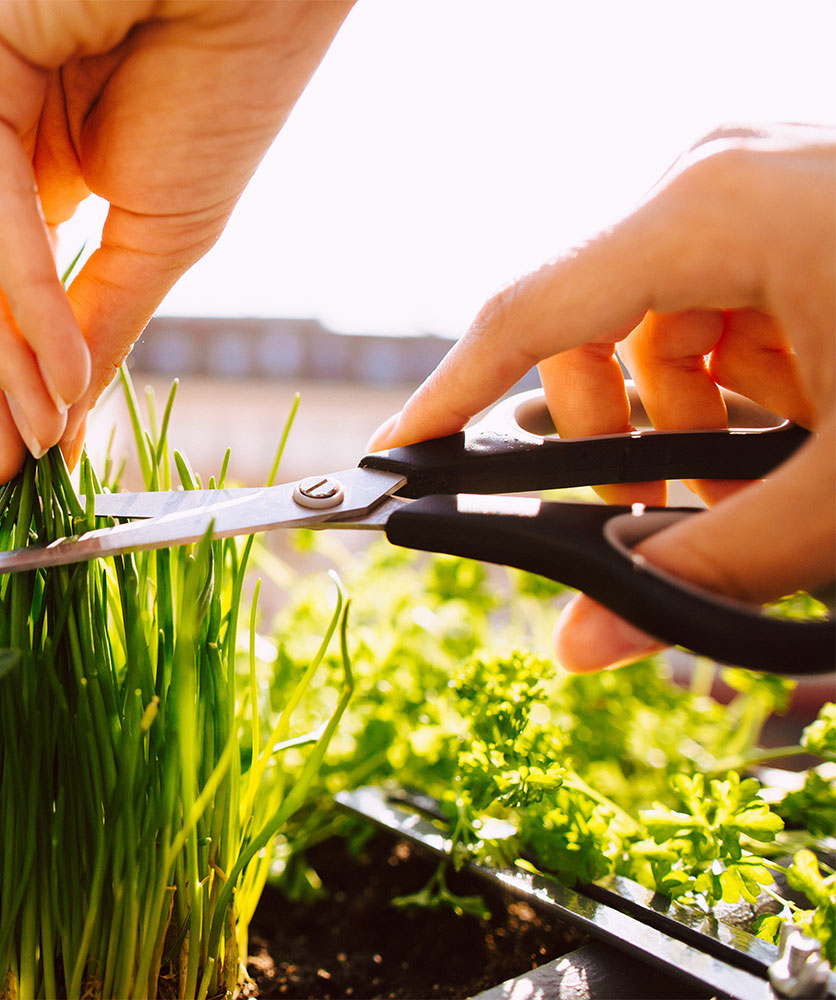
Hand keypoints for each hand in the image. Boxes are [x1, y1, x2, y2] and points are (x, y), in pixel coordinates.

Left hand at [0, 0, 350, 482]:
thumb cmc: (233, 79)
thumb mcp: (164, 232)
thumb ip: (101, 317)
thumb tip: (65, 410)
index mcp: (27, 150)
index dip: (10, 371)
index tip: (26, 456)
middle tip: (11, 467)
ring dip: (5, 347)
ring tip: (41, 430)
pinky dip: (22, 284)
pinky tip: (56, 364)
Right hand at [368, 125, 834, 671]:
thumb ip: (707, 568)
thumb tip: (584, 642)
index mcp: (712, 207)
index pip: (523, 316)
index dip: (445, 402)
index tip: (392, 464)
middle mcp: (720, 172)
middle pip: (589, 325)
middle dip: (618, 438)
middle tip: (669, 518)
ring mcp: (766, 177)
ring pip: (654, 319)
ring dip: (688, 415)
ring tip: (768, 474)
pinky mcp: (805, 198)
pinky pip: (720, 298)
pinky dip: (742, 375)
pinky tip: (808, 415)